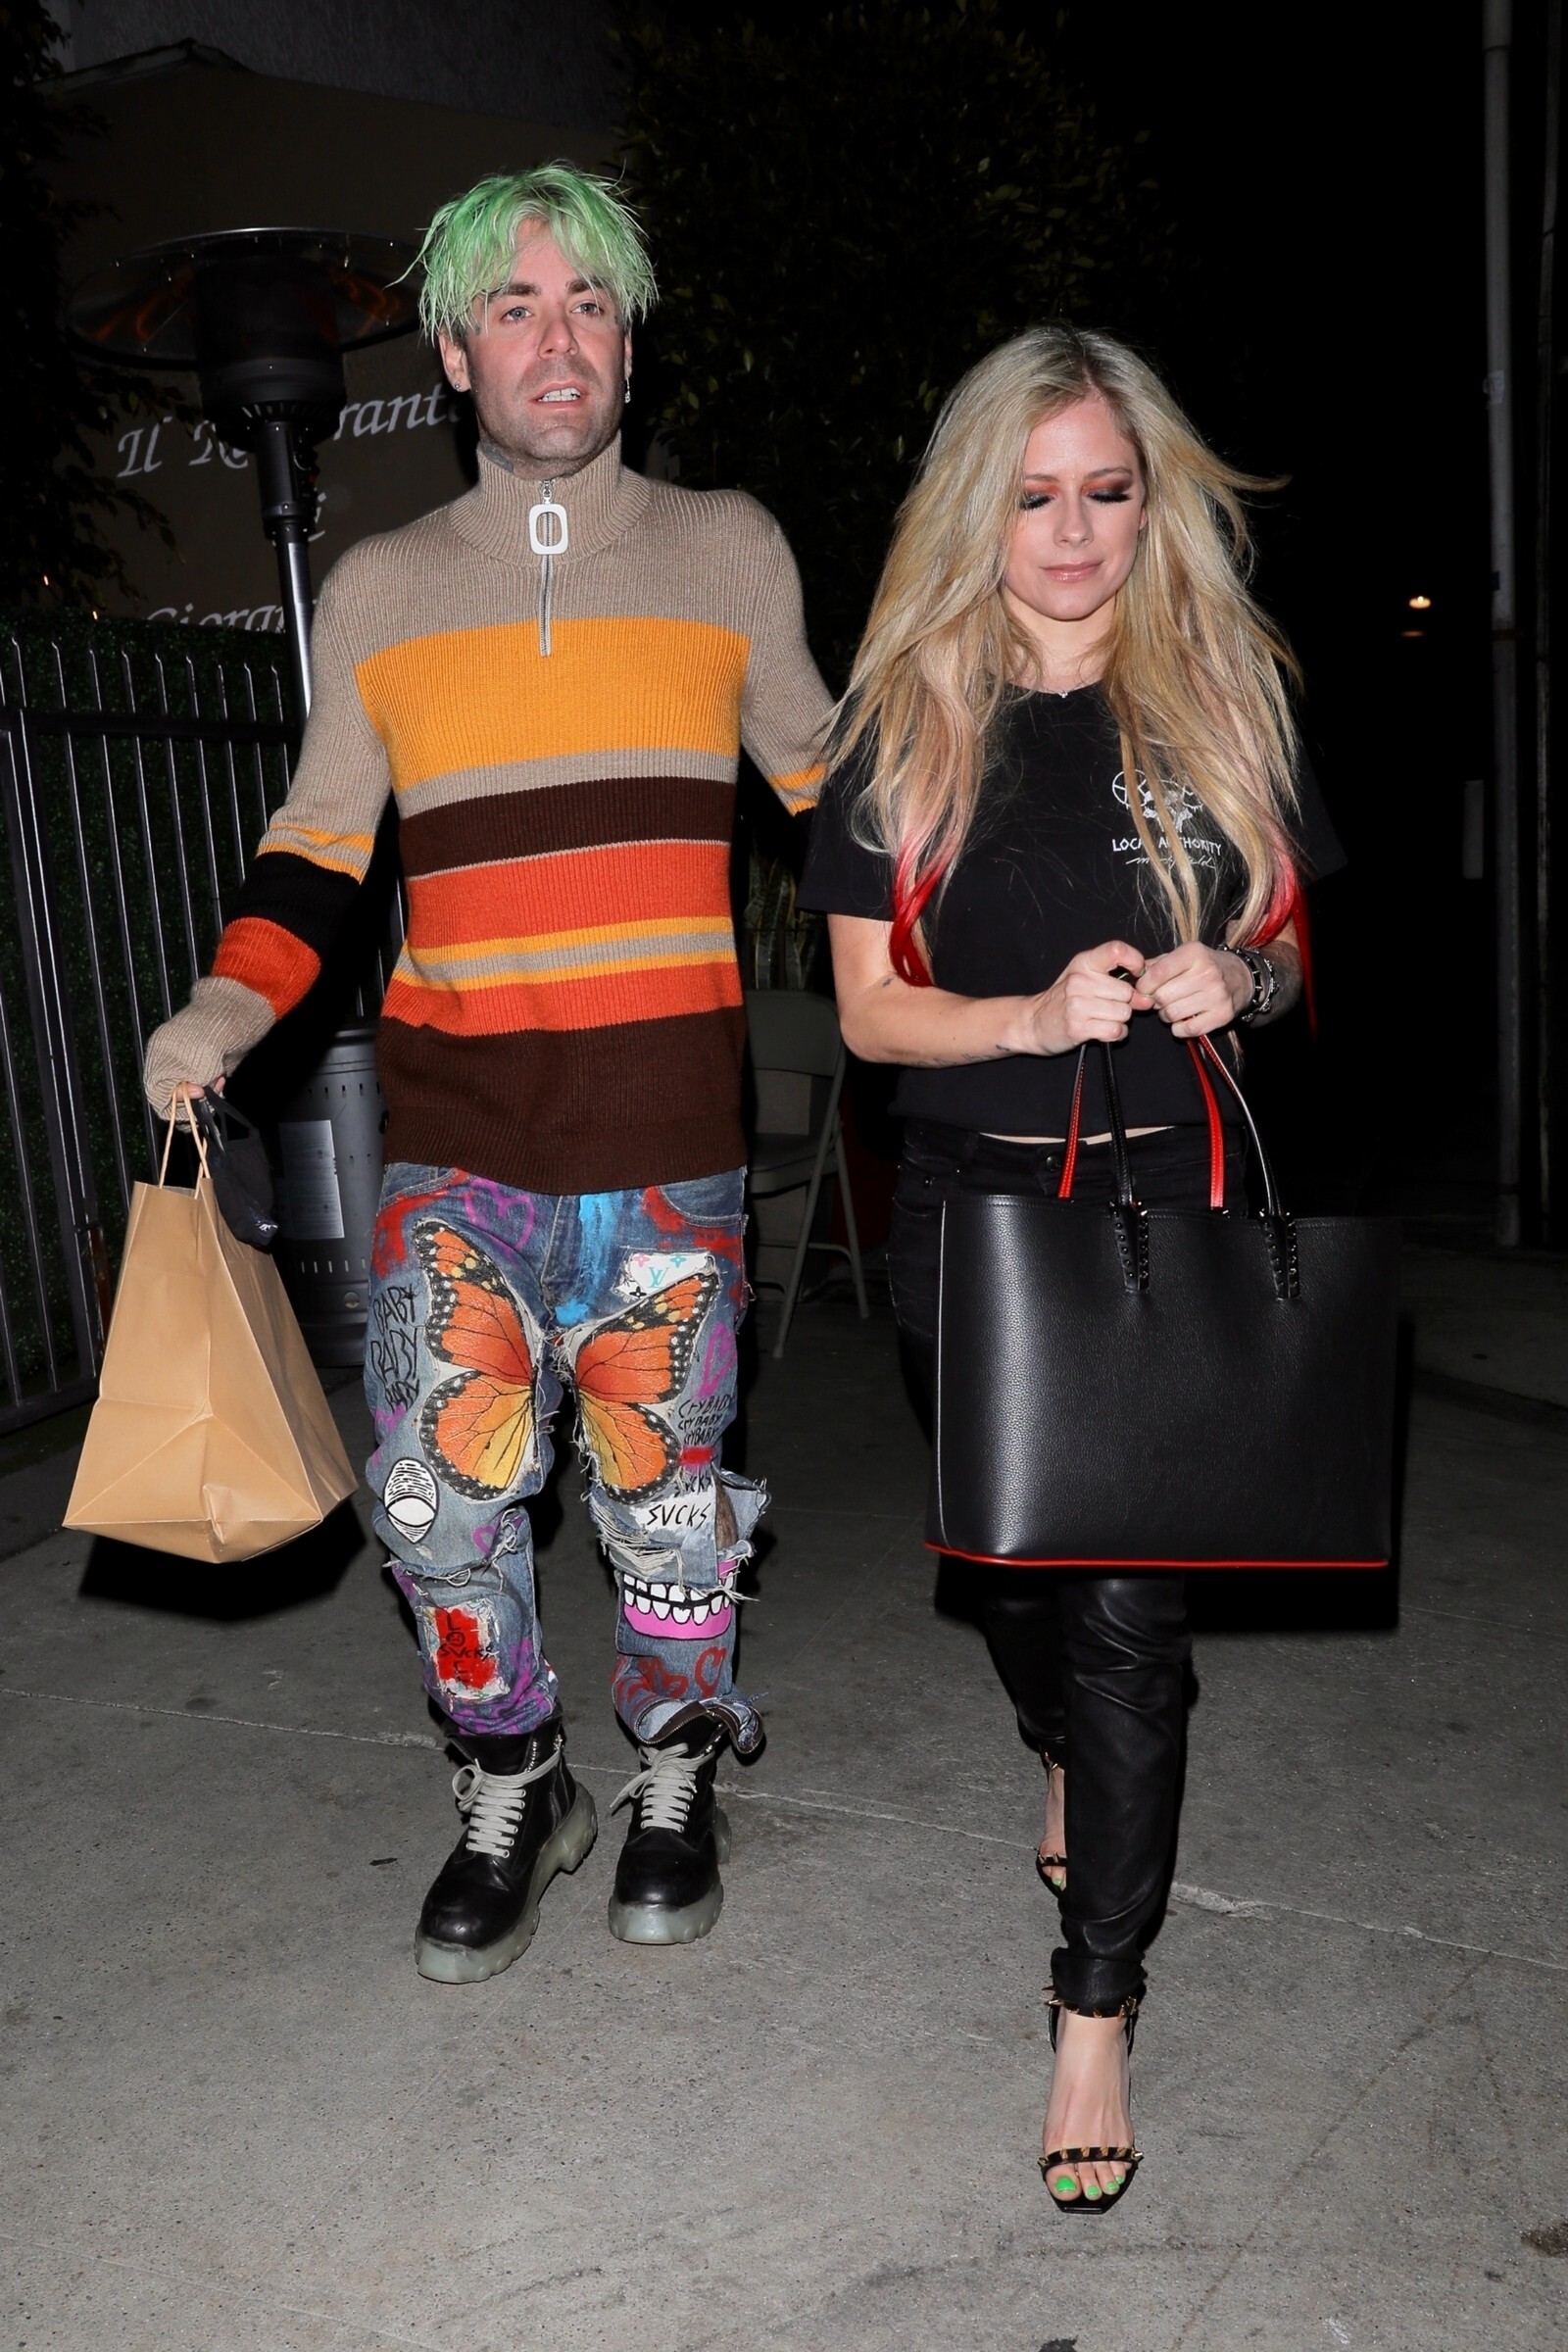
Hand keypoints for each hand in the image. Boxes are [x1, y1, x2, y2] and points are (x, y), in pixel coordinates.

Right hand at [1012, 940, 1154, 1055]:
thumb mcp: (1087, 979)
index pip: (1117, 950)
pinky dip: (1115, 1034)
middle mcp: (1079, 980)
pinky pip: (1115, 1030)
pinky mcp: (1077, 1027)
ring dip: (1119, 1020)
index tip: (1136, 974)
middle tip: (1109, 1006)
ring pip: (1124, 1013)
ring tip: (1103, 1019)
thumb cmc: (1066, 999)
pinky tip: (1103, 1031)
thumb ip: (1120, 982)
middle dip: (1126, 1003)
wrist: (1034, 1022)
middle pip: (1127, 992)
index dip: (1135, 961)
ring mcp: (1077, 1004)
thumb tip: (1148, 997)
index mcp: (1084, 963)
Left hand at [1137, 943, 1249, 1037]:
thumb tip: (1136, 976)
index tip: (1143, 989)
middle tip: (1161, 999)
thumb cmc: (1205, 966)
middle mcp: (1208, 973)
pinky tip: (1183, 1019)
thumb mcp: (1183, 955)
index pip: (1158, 973)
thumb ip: (1158, 964)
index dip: (1144, 985)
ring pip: (1172, 1014)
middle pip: (1162, 996)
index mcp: (1195, 953)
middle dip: (1155, 1001)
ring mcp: (1217, 995)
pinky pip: (1187, 1029)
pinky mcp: (1222, 1015)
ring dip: (1166, 1014)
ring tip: (1173, 1007)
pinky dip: (1178, 1028)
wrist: (1240, 977)